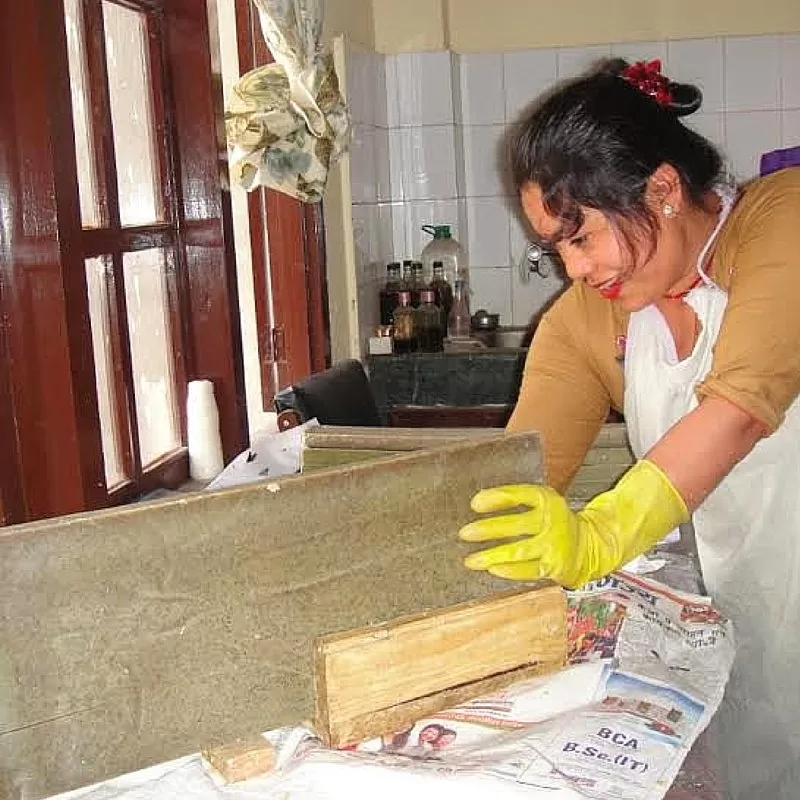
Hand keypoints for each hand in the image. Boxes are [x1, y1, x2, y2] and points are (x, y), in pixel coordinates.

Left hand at [458, 459, 688, 588]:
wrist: (590, 544)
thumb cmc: (555, 522)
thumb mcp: (541, 502)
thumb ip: (515, 500)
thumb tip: (477, 501)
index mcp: (547, 499)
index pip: (518, 495)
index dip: (496, 498)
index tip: (475, 503)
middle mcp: (551, 520)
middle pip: (515, 524)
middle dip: (488, 529)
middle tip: (465, 533)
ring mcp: (553, 544)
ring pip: (519, 550)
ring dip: (492, 555)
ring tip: (471, 560)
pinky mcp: (555, 565)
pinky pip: (529, 569)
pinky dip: (510, 570)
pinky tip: (493, 570)